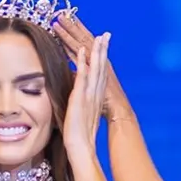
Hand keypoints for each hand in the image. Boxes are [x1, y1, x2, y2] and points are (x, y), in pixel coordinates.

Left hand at [62, 33, 110, 155]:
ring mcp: (89, 94)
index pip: (100, 75)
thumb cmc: (79, 134)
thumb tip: (75, 101)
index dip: (102, 61)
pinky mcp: (80, 97)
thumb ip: (80, 105)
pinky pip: (83, 76)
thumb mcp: (80, 115)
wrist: (81, 146)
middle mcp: (94, 94)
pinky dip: (84, 63)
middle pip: (101, 68)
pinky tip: (83, 51)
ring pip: (96, 69)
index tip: (103, 47)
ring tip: (99, 37)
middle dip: (103, 51)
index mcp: (95, 97)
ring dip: (97, 52)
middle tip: (106, 35)